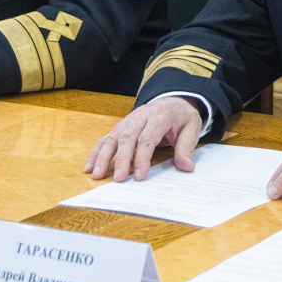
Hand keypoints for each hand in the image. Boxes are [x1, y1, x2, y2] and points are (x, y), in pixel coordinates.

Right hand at [84, 97, 202, 181]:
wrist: (173, 101)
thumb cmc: (181, 117)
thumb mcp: (192, 128)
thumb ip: (186, 147)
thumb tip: (186, 167)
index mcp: (160, 115)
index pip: (148, 137)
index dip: (143, 157)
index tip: (141, 175)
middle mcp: (141, 116)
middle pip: (128, 138)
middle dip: (122, 160)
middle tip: (119, 179)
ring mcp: (128, 120)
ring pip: (113, 137)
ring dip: (103, 157)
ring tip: (97, 175)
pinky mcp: (121, 126)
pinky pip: (106, 138)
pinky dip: (97, 152)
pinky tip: (90, 166)